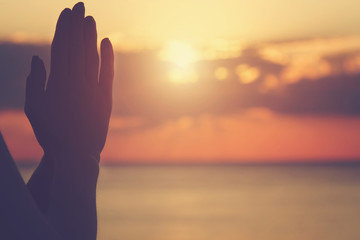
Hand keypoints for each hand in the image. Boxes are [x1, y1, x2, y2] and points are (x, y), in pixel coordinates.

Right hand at [25, 2, 113, 158]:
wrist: (76, 154)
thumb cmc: (51, 133)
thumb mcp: (34, 108)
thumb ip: (35, 82)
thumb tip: (36, 58)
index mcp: (57, 82)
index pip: (60, 47)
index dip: (63, 28)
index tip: (65, 13)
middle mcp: (76, 81)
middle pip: (76, 47)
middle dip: (77, 25)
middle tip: (79, 6)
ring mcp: (92, 89)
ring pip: (91, 56)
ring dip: (90, 36)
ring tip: (90, 18)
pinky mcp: (105, 98)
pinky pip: (107, 72)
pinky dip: (108, 56)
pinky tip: (107, 42)